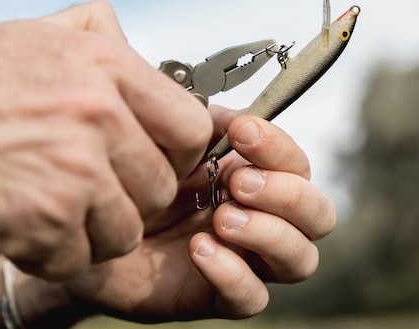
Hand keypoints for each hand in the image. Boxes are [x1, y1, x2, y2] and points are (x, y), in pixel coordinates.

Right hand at [0, 1, 211, 279]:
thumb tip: (133, 43)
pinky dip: (58, 254)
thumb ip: (93, 32)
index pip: (191, 124)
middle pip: (163, 185)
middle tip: (93, 193)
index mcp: (104, 65)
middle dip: (132, 198)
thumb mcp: (31, 35)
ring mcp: (77, 168)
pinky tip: (28, 229)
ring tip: (58, 210)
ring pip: (130, 228)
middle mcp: (99, 113)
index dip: (179, 152)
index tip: (156, 161)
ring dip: (96, 231)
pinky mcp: (50, 219)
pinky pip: (85, 257)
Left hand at [62, 106, 335, 321]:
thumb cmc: (145, 177)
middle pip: (320, 215)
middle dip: (287, 195)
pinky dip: (233, 273)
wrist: (99, 217)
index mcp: (259, 177)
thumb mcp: (177, 141)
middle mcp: (264, 218)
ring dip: (269, 233)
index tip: (242, 133)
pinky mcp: (219, 295)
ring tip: (222, 218)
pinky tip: (199, 250)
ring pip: (301, 260)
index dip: (279, 148)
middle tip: (237, 183)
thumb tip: (242, 120)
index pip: (299, 165)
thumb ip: (211, 124)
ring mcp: (247, 259)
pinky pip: (252, 298)